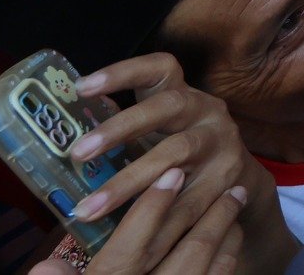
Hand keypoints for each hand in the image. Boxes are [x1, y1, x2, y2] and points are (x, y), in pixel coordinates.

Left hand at [56, 55, 281, 270]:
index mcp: (185, 95)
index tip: (82, 87)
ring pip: (175, 155)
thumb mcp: (161, 132)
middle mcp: (208, 111)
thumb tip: (65, 134)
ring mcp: (222, 143)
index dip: (124, 72)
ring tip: (87, 209)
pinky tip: (125, 235)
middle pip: (167, 107)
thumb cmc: (181, 153)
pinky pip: (188, 198)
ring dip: (128, 183)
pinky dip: (155, 219)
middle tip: (78, 153)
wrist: (238, 180)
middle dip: (120, 128)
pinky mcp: (229, 178)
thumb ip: (127, 130)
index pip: (160, 68)